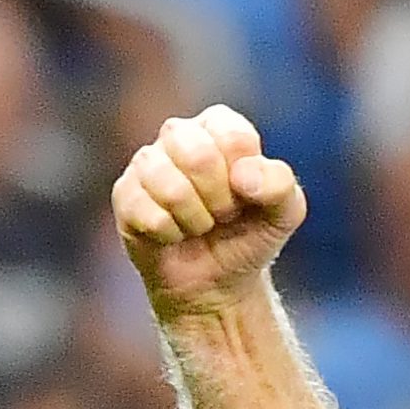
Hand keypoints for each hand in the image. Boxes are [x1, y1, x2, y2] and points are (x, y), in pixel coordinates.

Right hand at [113, 105, 304, 319]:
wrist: (219, 282)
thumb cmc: (250, 235)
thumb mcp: (285, 212)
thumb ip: (280, 185)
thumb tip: (242, 177)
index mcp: (220, 126)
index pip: (233, 136)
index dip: (244, 178)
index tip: (246, 196)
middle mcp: (179, 135)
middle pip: (197, 154)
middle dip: (219, 199)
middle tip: (223, 214)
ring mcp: (147, 163)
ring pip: (170, 187)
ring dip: (195, 220)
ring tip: (200, 225)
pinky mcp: (125, 194)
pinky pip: (148, 214)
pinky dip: (171, 235)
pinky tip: (174, 235)